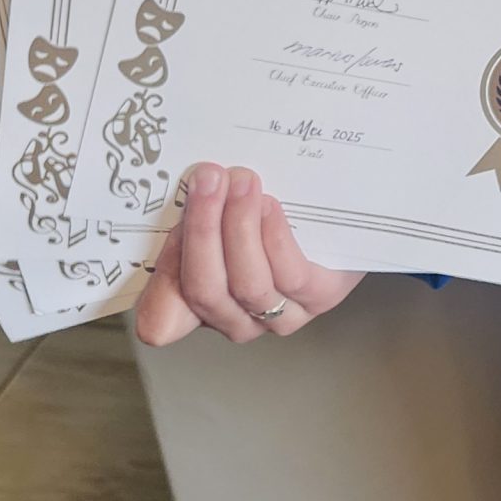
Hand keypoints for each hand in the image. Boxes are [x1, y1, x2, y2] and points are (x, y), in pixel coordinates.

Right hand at [132, 162, 367, 344]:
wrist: (340, 216)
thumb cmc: (273, 215)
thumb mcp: (221, 214)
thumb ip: (196, 216)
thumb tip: (184, 190)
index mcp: (202, 305)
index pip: (161, 321)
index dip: (160, 284)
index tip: (169, 228)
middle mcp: (237, 320)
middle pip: (205, 290)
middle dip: (202, 229)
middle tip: (207, 179)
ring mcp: (280, 315)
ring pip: (246, 283)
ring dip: (239, 226)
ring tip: (242, 181)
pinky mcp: (319, 297)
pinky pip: (289, 275)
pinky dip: (274, 237)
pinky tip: (271, 205)